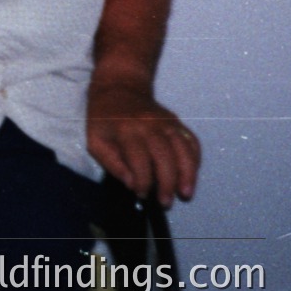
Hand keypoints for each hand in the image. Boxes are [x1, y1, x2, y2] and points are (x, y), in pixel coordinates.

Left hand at [86, 78, 199, 207]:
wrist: (119, 88)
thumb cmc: (104, 119)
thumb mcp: (95, 140)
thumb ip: (112, 163)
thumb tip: (132, 184)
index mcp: (126, 131)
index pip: (139, 162)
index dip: (143, 182)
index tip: (141, 194)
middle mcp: (149, 126)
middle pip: (165, 157)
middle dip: (167, 184)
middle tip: (166, 202)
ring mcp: (166, 122)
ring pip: (184, 149)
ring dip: (188, 174)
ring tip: (185, 193)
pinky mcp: (176, 122)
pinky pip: (192, 141)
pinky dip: (195, 160)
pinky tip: (191, 174)